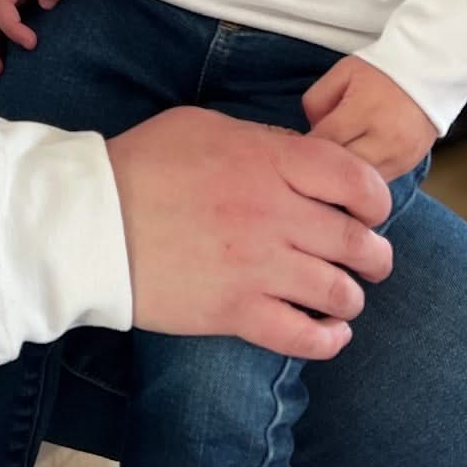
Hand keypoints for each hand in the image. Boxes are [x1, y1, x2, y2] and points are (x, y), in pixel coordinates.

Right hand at [107, 108, 393, 360]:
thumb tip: (299, 159)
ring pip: (341, 293)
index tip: (369, 209)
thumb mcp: (206, 126)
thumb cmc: (142, 165)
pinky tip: (327, 332)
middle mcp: (275, 215)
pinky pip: (305, 337)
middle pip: (359, 243)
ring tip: (339, 295)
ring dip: (350, 296)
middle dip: (374, 255)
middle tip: (368, 259)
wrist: (91, 220)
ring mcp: (258, 267)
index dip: (375, 199)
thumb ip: (262, 141)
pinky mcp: (236, 312)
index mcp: (269, 162)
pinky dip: (327, 339)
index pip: (356, 181)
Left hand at [303, 57, 437, 180]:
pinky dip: (364, 178)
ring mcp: (400, 156)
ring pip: (362, 182)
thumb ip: (317, 101)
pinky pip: (379, 182)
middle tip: (312, 161)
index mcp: (364, 111)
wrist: (428, 75)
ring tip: (334, 166)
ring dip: (345, 177)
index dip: (307, 146)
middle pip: (344, 168)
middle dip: (325, 166)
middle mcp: (384, 138)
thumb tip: (311, 131)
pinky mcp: (410, 166)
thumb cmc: (379, 72)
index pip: (326, 140)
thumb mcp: (341, 73)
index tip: (297, 147)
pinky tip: (355, 167)